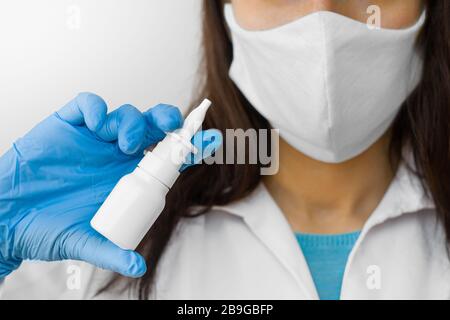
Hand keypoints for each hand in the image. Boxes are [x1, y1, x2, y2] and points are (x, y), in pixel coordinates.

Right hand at [0, 93, 221, 278]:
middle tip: (173, 126)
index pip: (167, 158)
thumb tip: (138, 266)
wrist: (7, 216)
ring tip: (124, 143)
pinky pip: (88, 106)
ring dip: (132, 122)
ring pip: (125, 115)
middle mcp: (115, 155)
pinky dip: (96, 109)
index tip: (213, 141)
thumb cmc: (46, 227)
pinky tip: (97, 124)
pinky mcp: (68, 125)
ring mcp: (93, 138)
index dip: (191, 148)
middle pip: (152, 128)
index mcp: (127, 177)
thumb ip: (112, 251)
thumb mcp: (84, 242)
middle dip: (168, 122)